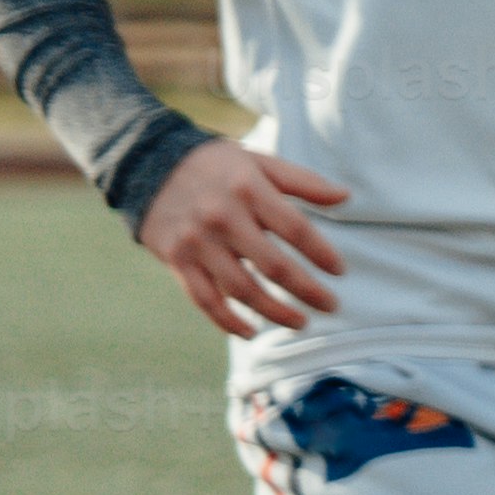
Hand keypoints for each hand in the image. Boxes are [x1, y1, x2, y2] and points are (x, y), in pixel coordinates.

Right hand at [137, 136, 348, 340]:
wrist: (148, 164)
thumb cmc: (216, 165)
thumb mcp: (260, 162)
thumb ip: (303, 181)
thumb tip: (346, 197)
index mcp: (249, 190)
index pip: (295, 229)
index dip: (321, 253)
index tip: (340, 272)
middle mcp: (223, 218)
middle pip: (273, 266)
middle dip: (307, 291)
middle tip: (331, 306)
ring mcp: (197, 242)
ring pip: (241, 289)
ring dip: (274, 312)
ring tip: (301, 322)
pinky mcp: (177, 260)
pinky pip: (204, 299)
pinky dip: (227, 321)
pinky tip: (250, 332)